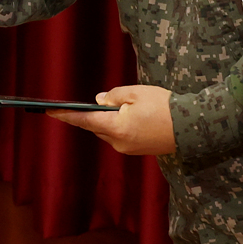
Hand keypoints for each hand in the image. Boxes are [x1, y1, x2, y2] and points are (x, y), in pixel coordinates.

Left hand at [48, 84, 175, 156]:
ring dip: (110, 120)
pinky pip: (122, 136)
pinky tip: (134, 116)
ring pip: (109, 132)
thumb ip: (113, 96)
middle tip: (101, 100)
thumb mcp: (136, 93)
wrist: (192, 127)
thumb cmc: (164, 106)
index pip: (84, 120)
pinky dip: (121, 126)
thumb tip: (100, 101)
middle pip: (97, 127)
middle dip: (94, 114)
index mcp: (115, 128)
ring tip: (126, 105)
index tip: (50, 111)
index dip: (67, 115)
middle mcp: (118, 142)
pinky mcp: (138, 150)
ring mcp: (128, 149)